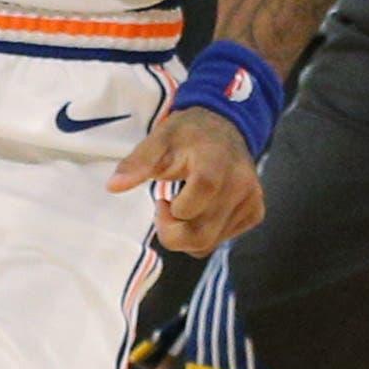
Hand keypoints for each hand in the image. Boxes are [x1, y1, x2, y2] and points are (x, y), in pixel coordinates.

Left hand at [111, 106, 264, 255]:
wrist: (226, 125)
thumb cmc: (188, 134)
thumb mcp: (159, 140)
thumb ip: (137, 164)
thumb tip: (112, 187)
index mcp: (216, 166)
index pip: (190, 208)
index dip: (171, 211)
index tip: (162, 198)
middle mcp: (240, 186)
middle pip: (200, 237)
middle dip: (173, 233)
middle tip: (164, 210)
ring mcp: (251, 201)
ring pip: (210, 243)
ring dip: (186, 234)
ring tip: (183, 207)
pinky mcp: (256, 212)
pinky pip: (222, 240)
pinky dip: (204, 232)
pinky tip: (201, 209)